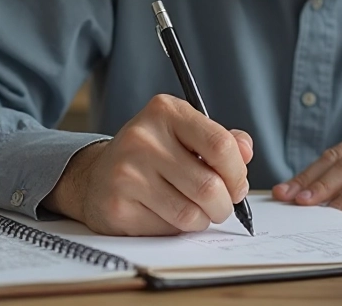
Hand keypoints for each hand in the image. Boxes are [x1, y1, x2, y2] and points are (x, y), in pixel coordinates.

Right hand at [42, 94, 252, 234]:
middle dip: (224, 204)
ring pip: (191, 213)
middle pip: (210, 186)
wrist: (96, 176)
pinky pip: (167, 229)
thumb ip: (221, 140)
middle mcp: (142, 138)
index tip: (237, 185)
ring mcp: (127, 173)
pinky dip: (177, 229)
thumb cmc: (152, 155)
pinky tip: (166, 215)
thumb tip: (246, 151)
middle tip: (221, 206)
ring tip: (197, 211)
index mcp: (165, 111)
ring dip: (203, 220)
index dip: (238, 173)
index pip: (220, 145)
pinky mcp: (118, 206)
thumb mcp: (185, 134)